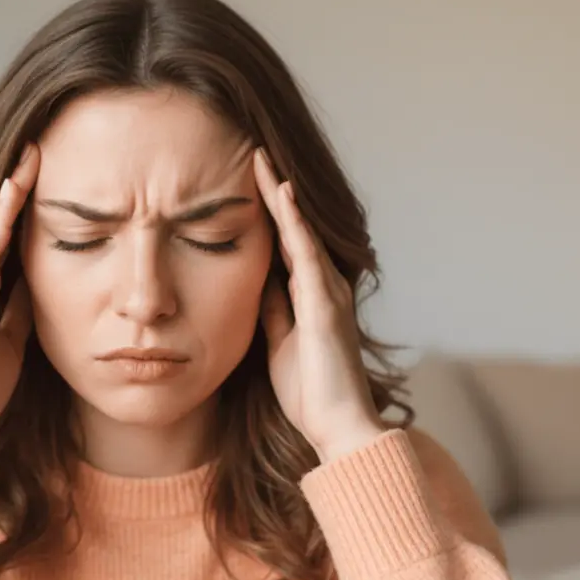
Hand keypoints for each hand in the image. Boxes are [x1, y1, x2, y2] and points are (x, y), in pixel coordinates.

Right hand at [0, 144, 39, 445]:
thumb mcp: (10, 338)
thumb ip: (19, 308)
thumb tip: (40, 284)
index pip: (1, 236)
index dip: (20, 204)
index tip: (43, 173)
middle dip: (15, 185)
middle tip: (37, 146)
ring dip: (9, 191)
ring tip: (29, 156)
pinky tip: (13, 195)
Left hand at [253, 149, 385, 462]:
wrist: (335, 427)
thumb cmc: (310, 390)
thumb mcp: (278, 342)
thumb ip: (273, 311)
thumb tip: (258, 284)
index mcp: (308, 296)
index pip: (285, 242)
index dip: (267, 211)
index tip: (245, 179)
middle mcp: (321, 286)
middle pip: (294, 228)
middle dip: (274, 191)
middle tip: (253, 151)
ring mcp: (326, 293)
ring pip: (301, 232)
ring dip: (282, 196)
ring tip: (262, 159)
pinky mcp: (324, 306)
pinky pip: (306, 254)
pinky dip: (294, 223)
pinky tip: (281, 194)